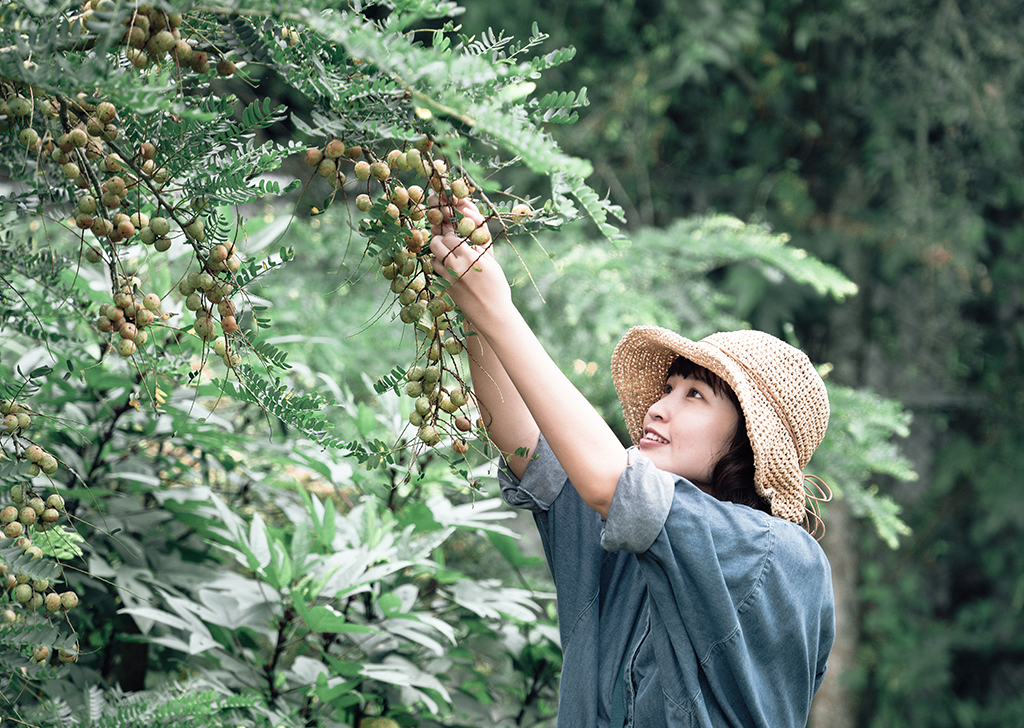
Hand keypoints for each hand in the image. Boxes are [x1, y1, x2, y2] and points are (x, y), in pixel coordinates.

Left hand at [428, 195, 511, 324]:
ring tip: (446, 255)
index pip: (451, 236)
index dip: (451, 233)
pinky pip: (436, 272)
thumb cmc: (497, 287)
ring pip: (433, 258)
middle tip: (445, 240)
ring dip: (437, 254)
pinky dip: (439, 268)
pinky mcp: (445, 289)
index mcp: (470, 257)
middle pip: (437, 244)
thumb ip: (480, 246)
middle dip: (440, 239)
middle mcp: (457, 267)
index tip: (454, 234)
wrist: (493, 314)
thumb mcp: (492, 263)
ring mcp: (448, 279)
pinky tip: (447, 269)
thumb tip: (471, 230)